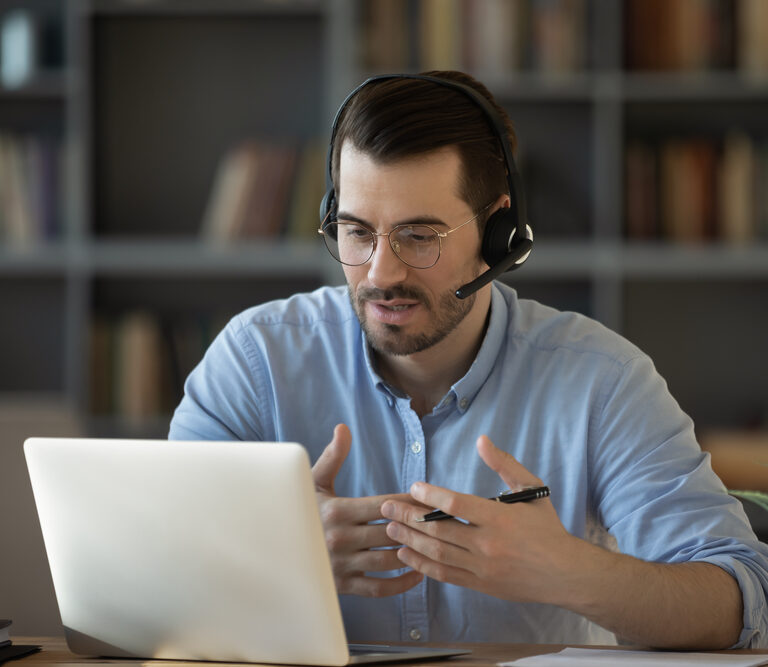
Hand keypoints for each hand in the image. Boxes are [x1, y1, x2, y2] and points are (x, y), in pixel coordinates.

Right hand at [312, 424, 423, 596]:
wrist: (275, 549)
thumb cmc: (300, 510)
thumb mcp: (313, 482)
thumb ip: (333, 457)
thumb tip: (343, 428)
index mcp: (337, 511)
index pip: (384, 506)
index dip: (409, 502)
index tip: (428, 499)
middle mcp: (340, 539)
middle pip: (391, 532)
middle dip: (418, 526)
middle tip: (440, 521)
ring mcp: (342, 565)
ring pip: (389, 560)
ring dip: (414, 552)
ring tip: (432, 544)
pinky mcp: (342, 586)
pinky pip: (379, 588)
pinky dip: (402, 583)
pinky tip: (417, 571)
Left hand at [380, 435, 575, 604]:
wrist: (565, 574)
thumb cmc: (547, 527)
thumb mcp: (532, 488)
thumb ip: (505, 464)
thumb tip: (481, 440)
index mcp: (500, 518)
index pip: (456, 505)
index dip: (430, 496)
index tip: (413, 487)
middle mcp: (488, 544)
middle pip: (438, 529)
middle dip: (408, 517)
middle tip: (386, 507)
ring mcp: (482, 567)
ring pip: (437, 553)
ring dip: (409, 540)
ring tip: (389, 528)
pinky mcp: (480, 585)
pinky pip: (445, 574)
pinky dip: (422, 565)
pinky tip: (406, 554)